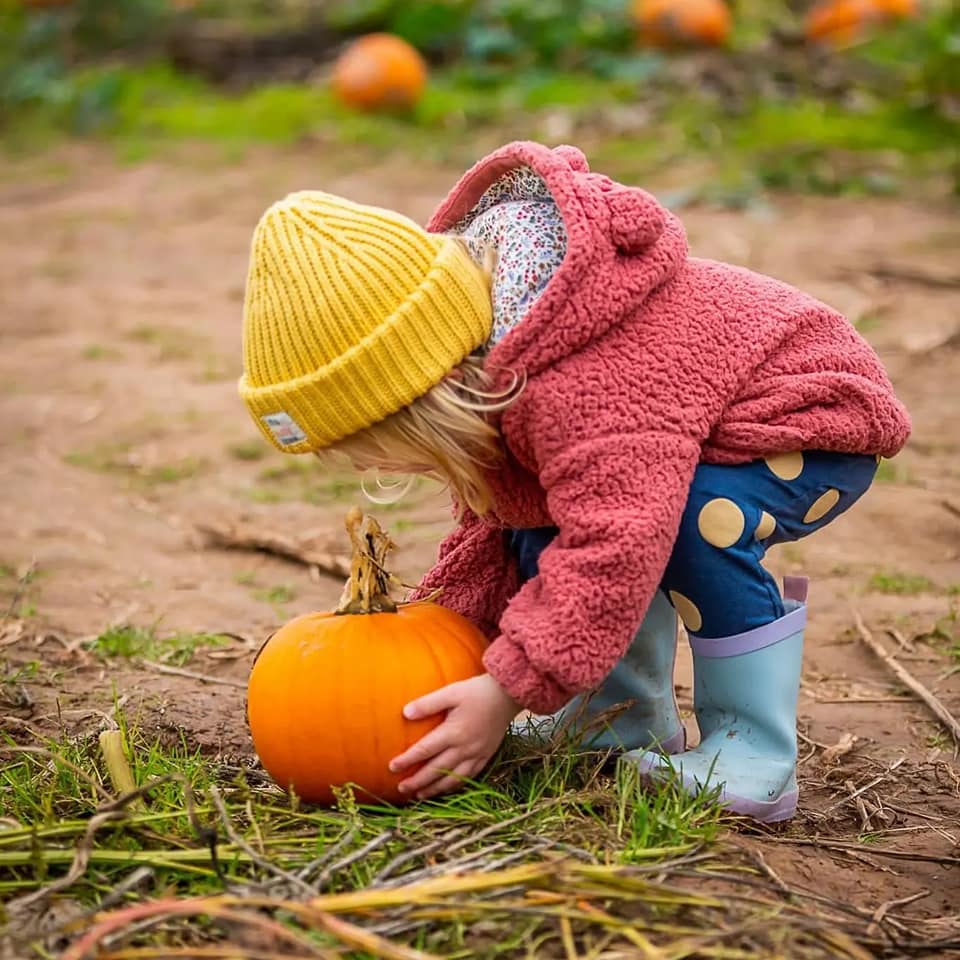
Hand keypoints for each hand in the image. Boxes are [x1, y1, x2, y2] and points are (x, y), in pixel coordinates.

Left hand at [389, 674, 519, 799]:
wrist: (507, 696)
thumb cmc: (477, 691)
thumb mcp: (451, 692)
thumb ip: (428, 703)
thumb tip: (405, 713)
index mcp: (454, 732)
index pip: (425, 750)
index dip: (407, 760)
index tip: (392, 767)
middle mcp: (465, 748)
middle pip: (437, 769)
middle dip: (418, 781)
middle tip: (401, 788)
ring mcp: (476, 755)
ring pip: (452, 779)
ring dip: (435, 789)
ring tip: (419, 795)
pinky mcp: (486, 756)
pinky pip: (468, 777)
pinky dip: (454, 786)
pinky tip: (446, 788)